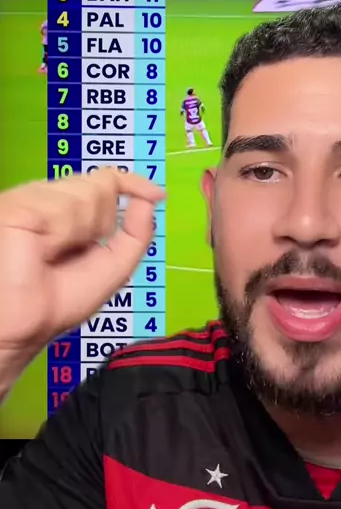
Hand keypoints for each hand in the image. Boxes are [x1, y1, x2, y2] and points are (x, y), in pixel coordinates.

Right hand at [0, 169, 164, 354]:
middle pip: (100, 186)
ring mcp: (30, 199)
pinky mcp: (17, 206)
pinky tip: (41, 251)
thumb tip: (150, 200)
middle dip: (101, 223)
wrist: (22, 327)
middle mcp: (46, 198)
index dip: (131, 182)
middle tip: (74, 254)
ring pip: (86, 195)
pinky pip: (64, 210)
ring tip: (52, 256)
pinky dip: (61, 236)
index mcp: (63, 209)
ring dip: (80, 234)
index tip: (155, 193)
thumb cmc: (53, 305)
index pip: (102, 180)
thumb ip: (136, 234)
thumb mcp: (111, 268)